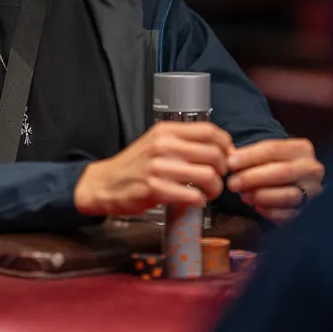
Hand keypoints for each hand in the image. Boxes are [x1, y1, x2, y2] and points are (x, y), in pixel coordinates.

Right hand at [73, 122, 233, 216]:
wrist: (105, 183)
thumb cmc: (135, 165)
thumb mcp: (156, 142)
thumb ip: (184, 142)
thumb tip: (220, 149)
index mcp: (166, 131)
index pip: (209, 131)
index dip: (226, 145)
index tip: (227, 156)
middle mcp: (163, 145)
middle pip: (214, 154)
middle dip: (223, 170)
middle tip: (217, 178)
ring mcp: (159, 167)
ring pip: (208, 175)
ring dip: (215, 188)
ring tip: (208, 192)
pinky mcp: (155, 189)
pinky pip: (193, 195)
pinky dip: (200, 201)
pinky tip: (195, 200)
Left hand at [226, 138, 323, 224]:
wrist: (292, 181)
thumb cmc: (273, 165)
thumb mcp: (264, 154)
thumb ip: (247, 154)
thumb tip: (229, 158)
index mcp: (301, 149)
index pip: (273, 149)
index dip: (249, 156)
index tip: (230, 163)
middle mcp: (311, 169)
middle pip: (283, 172)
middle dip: (254, 178)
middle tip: (232, 183)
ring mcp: (312, 191)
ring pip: (289, 195)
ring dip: (262, 196)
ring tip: (244, 196)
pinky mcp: (307, 210)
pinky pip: (289, 214)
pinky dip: (271, 212)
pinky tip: (257, 207)